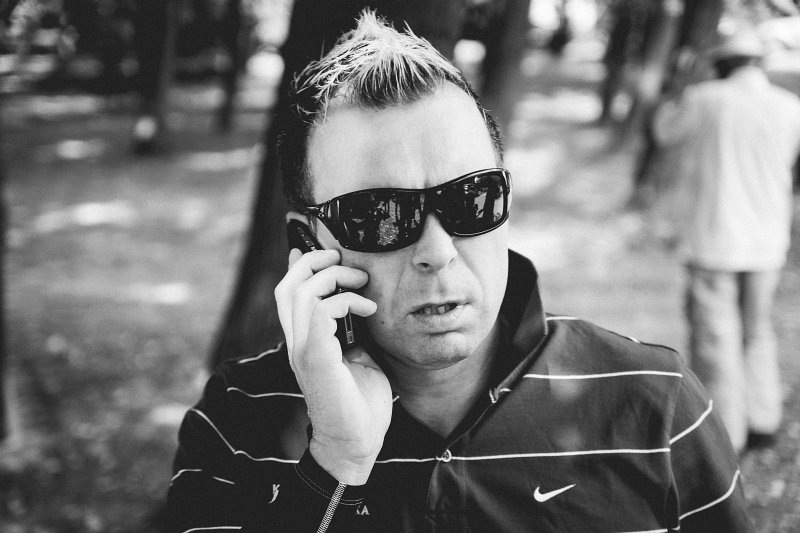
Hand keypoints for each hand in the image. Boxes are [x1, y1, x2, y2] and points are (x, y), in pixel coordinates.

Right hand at [275, 248, 391, 484]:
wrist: (356, 444)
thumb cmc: (360, 405)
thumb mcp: (358, 358)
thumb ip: (350, 332)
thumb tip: (358, 307)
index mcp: (304, 342)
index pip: (288, 294)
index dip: (299, 265)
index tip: (322, 250)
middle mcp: (297, 343)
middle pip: (288, 286)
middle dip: (313, 262)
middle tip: (343, 261)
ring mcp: (303, 351)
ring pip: (299, 292)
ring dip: (332, 278)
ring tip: (359, 282)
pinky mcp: (316, 359)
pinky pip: (321, 312)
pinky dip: (345, 301)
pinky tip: (367, 309)